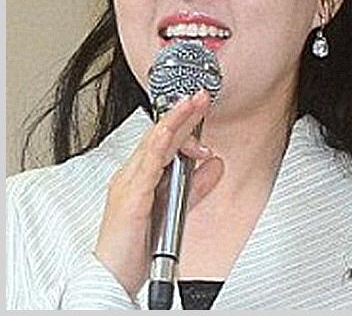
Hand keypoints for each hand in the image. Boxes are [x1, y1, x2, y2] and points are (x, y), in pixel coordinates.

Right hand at [94, 90, 223, 299]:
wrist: (113, 278)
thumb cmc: (136, 246)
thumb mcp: (176, 209)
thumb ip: (196, 186)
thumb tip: (216, 164)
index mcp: (141, 175)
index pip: (164, 139)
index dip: (183, 120)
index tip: (200, 107)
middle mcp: (132, 174)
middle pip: (160, 134)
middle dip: (182, 113)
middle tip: (201, 96)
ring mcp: (129, 183)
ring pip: (154, 143)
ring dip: (175, 121)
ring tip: (192, 104)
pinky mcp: (131, 197)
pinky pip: (146, 166)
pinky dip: (158, 145)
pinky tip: (167, 131)